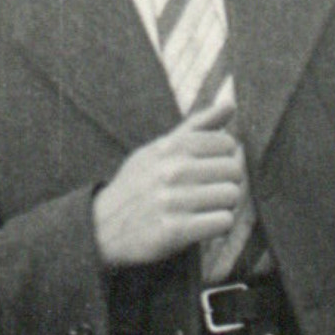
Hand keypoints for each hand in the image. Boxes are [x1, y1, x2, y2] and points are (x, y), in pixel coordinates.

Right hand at [91, 98, 244, 266]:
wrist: (100, 226)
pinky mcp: (175, 231)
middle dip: (226, 182)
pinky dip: (218, 225)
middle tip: (207, 192)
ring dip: (224, 205)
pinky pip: (223, 222)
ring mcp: (173, 201)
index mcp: (171, 147)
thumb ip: (197, 126)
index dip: (224, 158)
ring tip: (203, 208)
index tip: (208, 169)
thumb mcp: (159, 149)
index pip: (227, 143)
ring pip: (232, 196)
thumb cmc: (138, 184)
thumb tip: (231, 104)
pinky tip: (201, 224)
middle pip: (234, 171)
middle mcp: (172, 171)